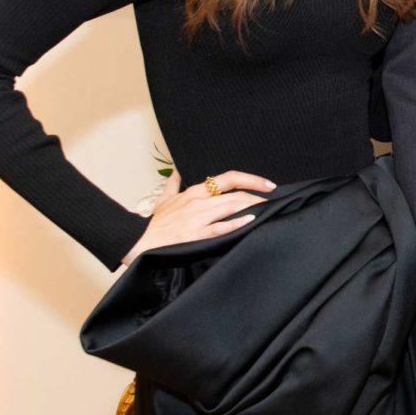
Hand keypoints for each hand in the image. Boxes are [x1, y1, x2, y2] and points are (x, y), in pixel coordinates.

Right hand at [120, 170, 274, 265]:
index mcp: (195, 191)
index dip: (251, 179)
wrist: (141, 244)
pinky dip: (237, 223)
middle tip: (274, 201)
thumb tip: (176, 171)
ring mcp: (198, 218)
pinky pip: (220, 227)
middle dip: (258, 196)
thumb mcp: (164, 200)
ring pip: (231, 207)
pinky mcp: (196, 235)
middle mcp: (199, 201)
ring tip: (268, 209)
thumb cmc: (156, 224)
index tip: (268, 185)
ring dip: (253, 207)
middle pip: (236, 193)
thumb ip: (173, 184)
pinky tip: (251, 220)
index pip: (228, 178)